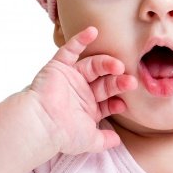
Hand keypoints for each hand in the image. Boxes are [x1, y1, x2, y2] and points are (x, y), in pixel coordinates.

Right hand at [25, 26, 136, 154]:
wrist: (42, 125)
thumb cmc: (63, 134)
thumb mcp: (90, 140)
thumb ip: (104, 140)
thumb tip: (117, 141)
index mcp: (88, 107)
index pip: (108, 99)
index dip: (118, 100)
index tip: (124, 104)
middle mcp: (81, 91)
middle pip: (104, 81)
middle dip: (118, 81)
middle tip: (130, 81)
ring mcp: (71, 78)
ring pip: (93, 65)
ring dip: (106, 63)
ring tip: (117, 66)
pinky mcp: (59, 67)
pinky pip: (69, 51)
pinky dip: (80, 40)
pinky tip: (93, 31)